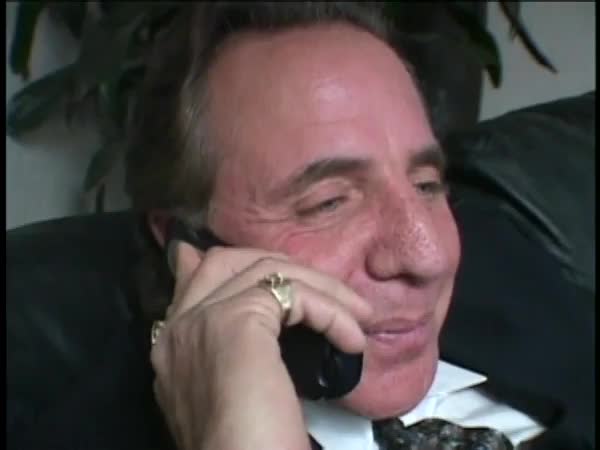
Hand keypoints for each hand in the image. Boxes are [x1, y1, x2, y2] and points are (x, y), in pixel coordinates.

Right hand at [150, 241, 371, 449]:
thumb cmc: (247, 445)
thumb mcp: (235, 393)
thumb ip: (238, 353)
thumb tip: (263, 321)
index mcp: (173, 346)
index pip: (195, 278)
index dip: (240, 266)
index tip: (277, 272)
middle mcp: (180, 326)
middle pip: (228, 260)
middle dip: (282, 268)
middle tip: (325, 293)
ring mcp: (203, 320)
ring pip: (267, 270)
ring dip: (322, 288)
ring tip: (358, 316)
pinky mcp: (238, 321)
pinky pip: (293, 294)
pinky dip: (331, 311)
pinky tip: (352, 339)